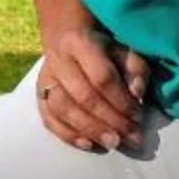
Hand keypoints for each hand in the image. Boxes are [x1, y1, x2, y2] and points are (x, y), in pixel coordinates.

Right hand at [36, 25, 148, 152]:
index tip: (138, 116)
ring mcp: (45, 78)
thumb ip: (135, 69)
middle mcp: (58, 59)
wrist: (66, 34)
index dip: (121, 100)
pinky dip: (67, 134)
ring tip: (112, 144)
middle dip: (110, 120)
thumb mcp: (124, 49)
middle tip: (131, 138)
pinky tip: (88, 144)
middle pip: (83, 96)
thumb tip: (137, 94)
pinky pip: (48, 118)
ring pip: (62, 108)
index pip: (101, 76)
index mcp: (80, 42)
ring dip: (89, 129)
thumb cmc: (102, 46)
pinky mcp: (39, 94)